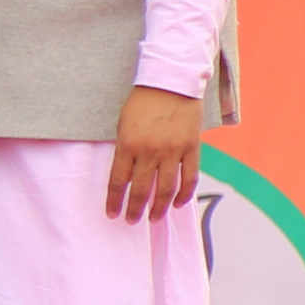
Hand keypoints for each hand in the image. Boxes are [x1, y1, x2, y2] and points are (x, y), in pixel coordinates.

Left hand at [108, 85, 205, 221]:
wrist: (170, 83)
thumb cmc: (141, 103)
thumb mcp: (123, 125)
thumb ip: (124, 151)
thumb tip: (126, 178)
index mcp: (128, 144)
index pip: (118, 181)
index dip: (114, 201)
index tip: (112, 214)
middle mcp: (150, 151)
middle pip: (142, 189)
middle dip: (135, 209)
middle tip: (131, 221)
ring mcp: (173, 151)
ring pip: (167, 189)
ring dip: (159, 207)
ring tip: (153, 219)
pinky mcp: (192, 148)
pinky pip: (190, 178)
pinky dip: (184, 194)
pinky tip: (177, 204)